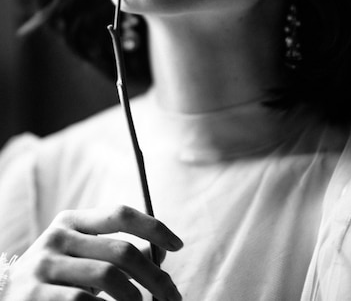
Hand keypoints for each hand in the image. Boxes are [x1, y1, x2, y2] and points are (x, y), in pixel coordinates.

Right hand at [5, 204, 182, 299]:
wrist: (8, 299)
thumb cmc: (58, 279)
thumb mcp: (84, 257)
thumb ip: (117, 251)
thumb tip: (162, 254)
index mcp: (72, 221)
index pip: (121, 213)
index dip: (154, 227)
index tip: (179, 244)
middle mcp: (58, 237)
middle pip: (122, 251)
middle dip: (156, 276)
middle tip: (173, 296)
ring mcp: (44, 266)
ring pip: (109, 278)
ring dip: (137, 298)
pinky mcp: (36, 296)